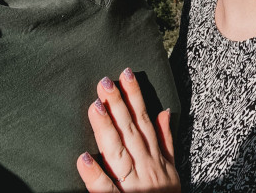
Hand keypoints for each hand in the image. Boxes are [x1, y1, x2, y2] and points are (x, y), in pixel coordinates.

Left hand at [77, 68, 179, 191]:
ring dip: (108, 130)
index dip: (136, 97)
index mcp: (155, 158)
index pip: (145, 122)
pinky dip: (96, 176)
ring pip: (119, 154)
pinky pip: (107, 191)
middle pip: (131, 133)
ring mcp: (134, 186)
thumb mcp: (173, 169)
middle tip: (105, 82)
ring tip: (95, 107)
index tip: (125, 73)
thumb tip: (165, 111)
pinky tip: (83, 158)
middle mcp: (146, 168)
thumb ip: (166, 140)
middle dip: (119, 106)